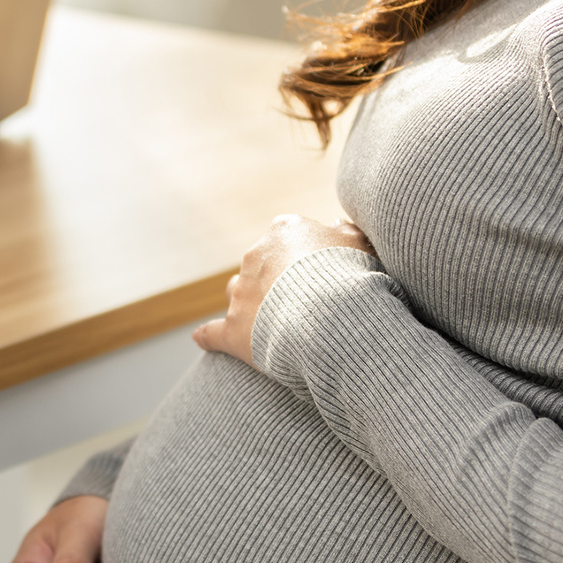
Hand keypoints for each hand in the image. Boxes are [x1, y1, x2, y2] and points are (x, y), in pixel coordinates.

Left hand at [193, 214, 372, 367]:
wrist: (332, 315)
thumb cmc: (351, 275)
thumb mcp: (361, 245)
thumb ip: (347, 232)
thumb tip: (336, 224)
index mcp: (285, 231)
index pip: (289, 235)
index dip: (305, 254)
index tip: (321, 270)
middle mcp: (256, 256)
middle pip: (260, 263)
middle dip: (275, 278)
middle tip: (301, 298)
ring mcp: (242, 293)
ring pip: (236, 291)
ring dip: (246, 301)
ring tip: (265, 318)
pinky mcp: (234, 328)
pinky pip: (214, 332)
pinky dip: (209, 336)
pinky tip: (201, 339)